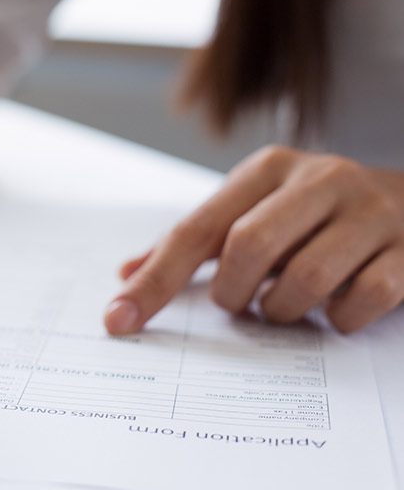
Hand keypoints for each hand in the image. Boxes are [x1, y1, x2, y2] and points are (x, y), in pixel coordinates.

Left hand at [104, 145, 403, 333]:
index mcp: (267, 169)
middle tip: (240, 301)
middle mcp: (319, 179)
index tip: (118, 320)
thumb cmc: (315, 214)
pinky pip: (362, 300)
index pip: (194, 229)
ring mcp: (370, 212)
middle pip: (247, 248)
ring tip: (286, 304)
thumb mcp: (254, 210)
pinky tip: (337, 309)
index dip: (155, 280)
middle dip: (233, 292)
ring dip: (283, 310)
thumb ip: (194, 242)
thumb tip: (127, 274)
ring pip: (305, 279)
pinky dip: (339, 319)